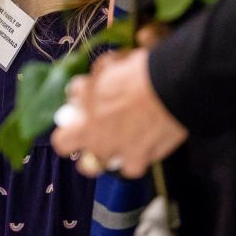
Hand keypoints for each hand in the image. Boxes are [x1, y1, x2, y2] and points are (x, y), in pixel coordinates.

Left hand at [51, 48, 187, 178]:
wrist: (171, 88)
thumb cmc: (141, 71)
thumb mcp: (108, 66)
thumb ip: (93, 81)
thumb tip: (87, 87)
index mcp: (83, 105)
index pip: (65, 108)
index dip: (72, 111)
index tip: (83, 107)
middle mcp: (91, 131)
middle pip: (64, 144)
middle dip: (72, 139)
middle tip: (88, 130)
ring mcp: (111, 149)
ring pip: (91, 165)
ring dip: (98, 156)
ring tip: (113, 145)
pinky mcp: (135, 161)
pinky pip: (129, 168)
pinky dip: (135, 160)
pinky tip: (142, 150)